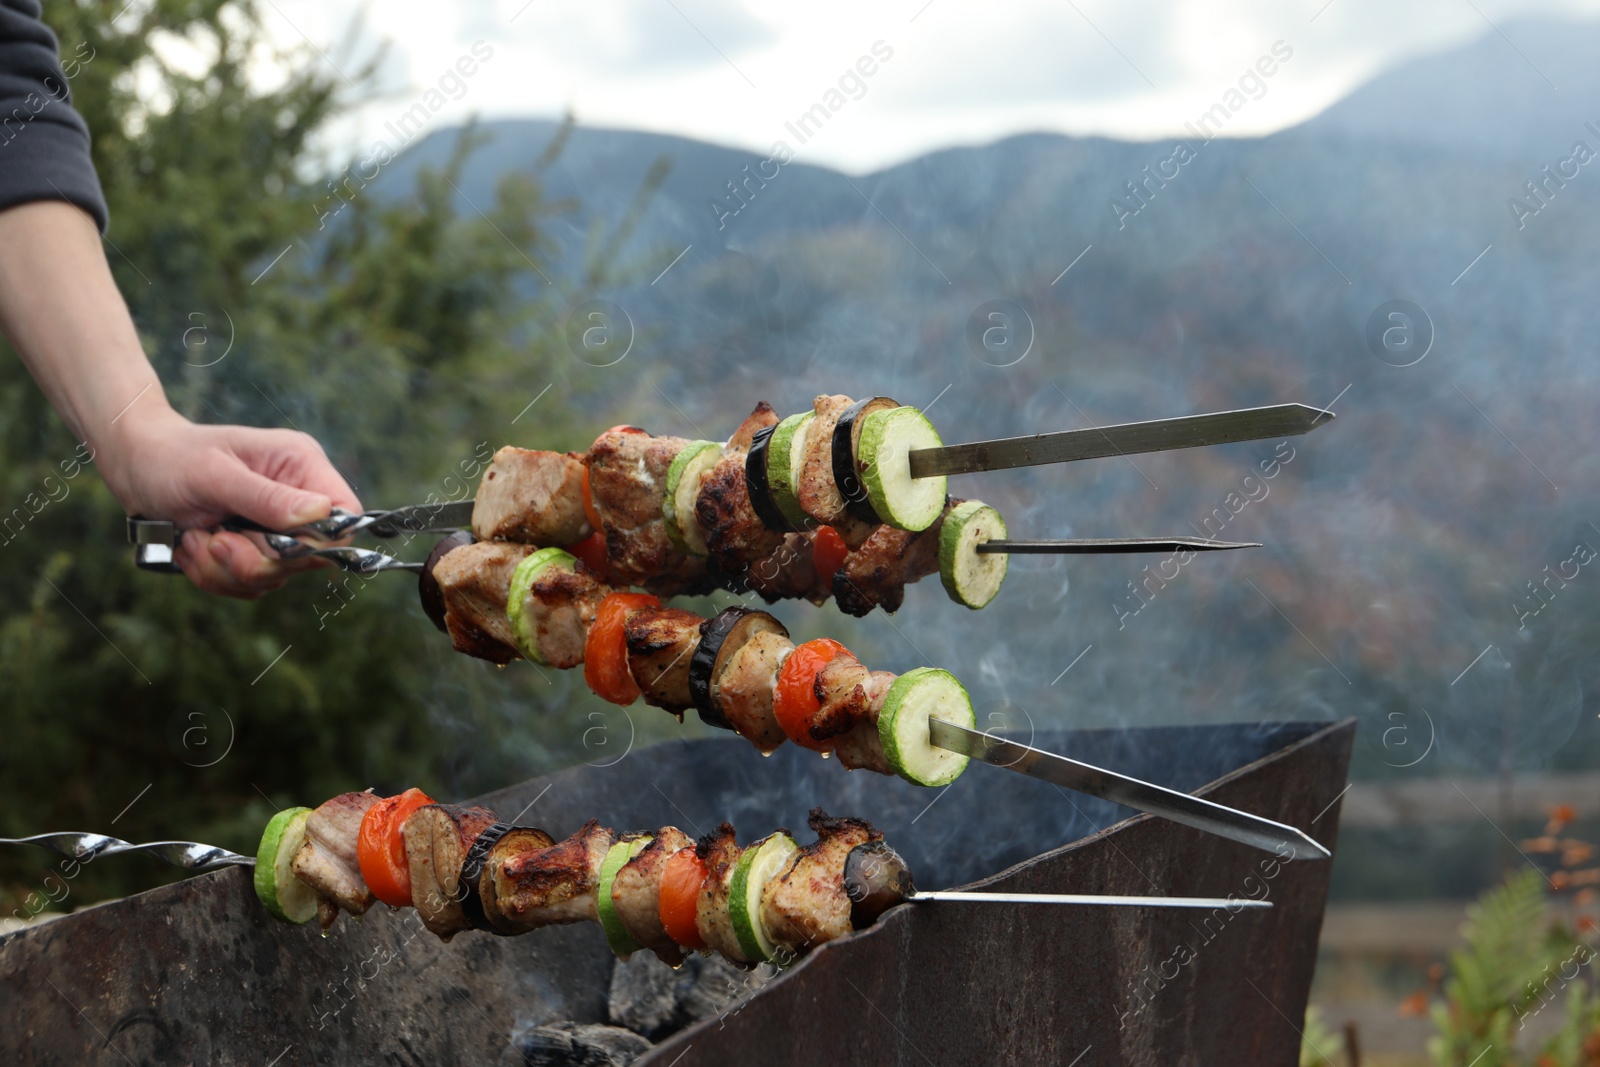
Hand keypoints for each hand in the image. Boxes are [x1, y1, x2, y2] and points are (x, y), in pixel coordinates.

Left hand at [101, 405, 362, 597]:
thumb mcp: (214, 474)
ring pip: (274, 577)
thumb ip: (266, 497)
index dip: (320, 543)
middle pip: (308, 558)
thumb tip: (319, 515)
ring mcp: (275, 528)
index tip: (274, 546)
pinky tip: (193, 544)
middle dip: (254, 561)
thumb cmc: (169, 457)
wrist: (132, 466)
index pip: (345, 515)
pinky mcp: (253, 550)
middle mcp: (296, 498)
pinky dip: (213, 575)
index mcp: (300, 466)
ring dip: (225, 569)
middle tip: (214, 540)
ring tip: (195, 537)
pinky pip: (248, 585)